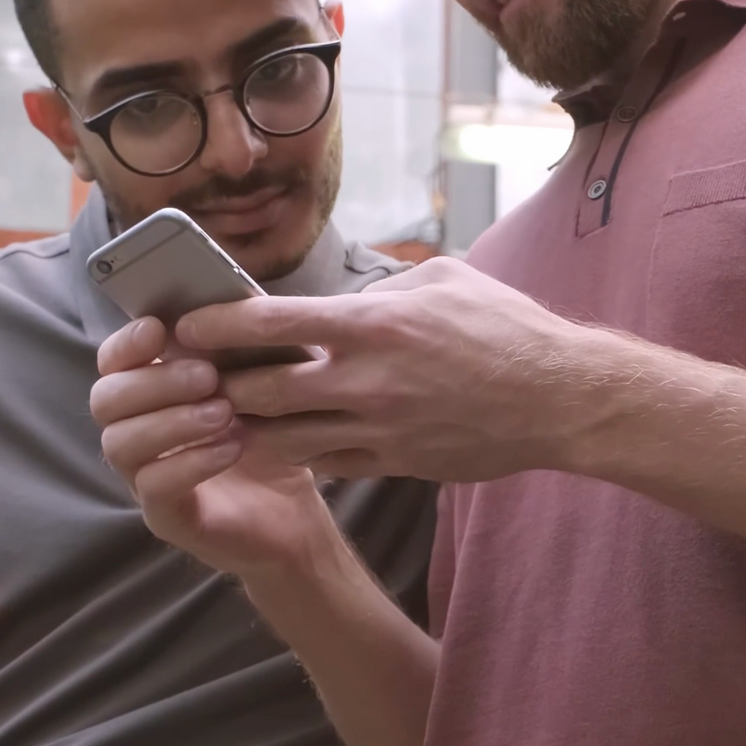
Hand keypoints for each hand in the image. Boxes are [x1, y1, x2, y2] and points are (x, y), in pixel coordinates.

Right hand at [90, 317, 338, 577]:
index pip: (112, 363)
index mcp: (151, 394)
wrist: (299, 513)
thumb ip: (240, 346)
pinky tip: (231, 448)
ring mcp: (144, 478)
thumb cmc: (275, 439)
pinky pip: (153, 487)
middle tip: (208, 377)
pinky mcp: (165, 518)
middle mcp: (136, 434)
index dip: (126, 343)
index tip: (158, 328)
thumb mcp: (266, 383)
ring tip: (224, 413)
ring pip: (120, 444)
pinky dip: (191, 462)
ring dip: (172, 421)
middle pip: (106, 400)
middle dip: (154, 381)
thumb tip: (230, 300)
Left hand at [174, 257, 603, 480]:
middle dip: (222, 386)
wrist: (558, 399)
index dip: (216, 324)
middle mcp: (366, 381)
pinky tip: (286, 439)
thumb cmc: (506, 328)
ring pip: (282, 439)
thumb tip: (343, 296)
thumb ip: (382, 287)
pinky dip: (298, 452)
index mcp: (373, 325)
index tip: (187, 324)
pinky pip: (325, 464)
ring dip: (250, 428)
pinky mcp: (394, 463)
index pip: (269, 323)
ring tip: (230, 414)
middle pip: (260, 392)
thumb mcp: (443, 280)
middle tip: (202, 378)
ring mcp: (379, 429)